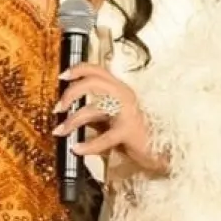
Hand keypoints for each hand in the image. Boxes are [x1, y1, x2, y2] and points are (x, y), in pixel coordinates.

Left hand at [52, 63, 167, 174]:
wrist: (161, 151)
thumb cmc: (134, 135)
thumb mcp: (110, 120)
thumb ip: (94, 114)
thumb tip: (68, 113)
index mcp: (119, 89)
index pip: (97, 70)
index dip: (78, 69)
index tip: (62, 77)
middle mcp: (124, 95)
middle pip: (93, 82)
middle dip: (71, 92)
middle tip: (59, 107)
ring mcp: (127, 112)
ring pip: (94, 108)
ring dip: (72, 120)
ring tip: (60, 131)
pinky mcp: (129, 131)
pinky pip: (104, 137)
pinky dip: (87, 145)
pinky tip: (77, 149)